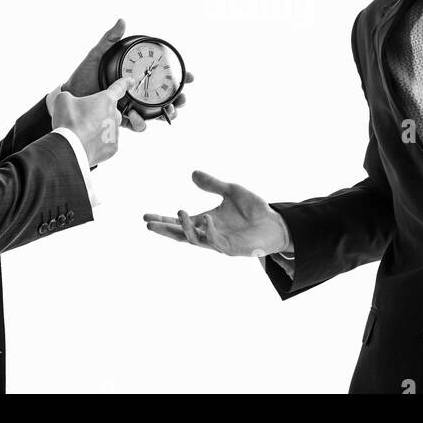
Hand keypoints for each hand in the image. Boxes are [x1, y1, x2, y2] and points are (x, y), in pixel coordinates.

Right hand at [51, 78, 130, 166]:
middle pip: (110, 111)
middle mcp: (115, 116)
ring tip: (82, 133)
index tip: (130, 82)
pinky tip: (86, 143)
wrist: (69, 147)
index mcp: (106, 100)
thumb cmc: (68, 122)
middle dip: (100, 113)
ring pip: (108, 128)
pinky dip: (98, 143)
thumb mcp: (63, 100)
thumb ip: (71, 96)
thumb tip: (70, 101)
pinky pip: (107, 143)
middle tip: (83, 119)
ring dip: (98, 129)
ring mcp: (115, 133)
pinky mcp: (113, 148)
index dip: (124, 83)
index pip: (118, 88)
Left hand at [61, 17, 193, 130]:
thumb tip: (122, 21)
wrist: (69, 96)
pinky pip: (136, 125)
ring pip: (155, 114)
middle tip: (181, 98)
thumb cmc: (84, 74)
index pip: (162, 76)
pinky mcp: (121, 120)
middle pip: (165, 97)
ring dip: (165, 114)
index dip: (179, 77)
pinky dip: (140, 123)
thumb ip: (110, 39)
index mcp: (135, 77)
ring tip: (167, 111)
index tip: (190, 76)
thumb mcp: (97, 55)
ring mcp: (131, 107)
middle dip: (178, 100)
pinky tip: (136, 117)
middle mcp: (136, 93)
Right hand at [143, 170, 292, 256]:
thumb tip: (193, 173)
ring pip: (195, 239)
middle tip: (148, 223)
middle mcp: (209, 233)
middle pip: (180, 234)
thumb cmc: (254, 210)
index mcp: (205, 221)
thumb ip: (212, 184)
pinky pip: (215, 242)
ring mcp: (219, 243)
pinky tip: (205, 219)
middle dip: (164, 229)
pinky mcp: (231, 249)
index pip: (179, 223)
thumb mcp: (231, 191)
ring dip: (185, 228)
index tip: (145, 216)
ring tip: (180, 212)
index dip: (163, 219)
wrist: (276, 224)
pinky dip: (208, 231)